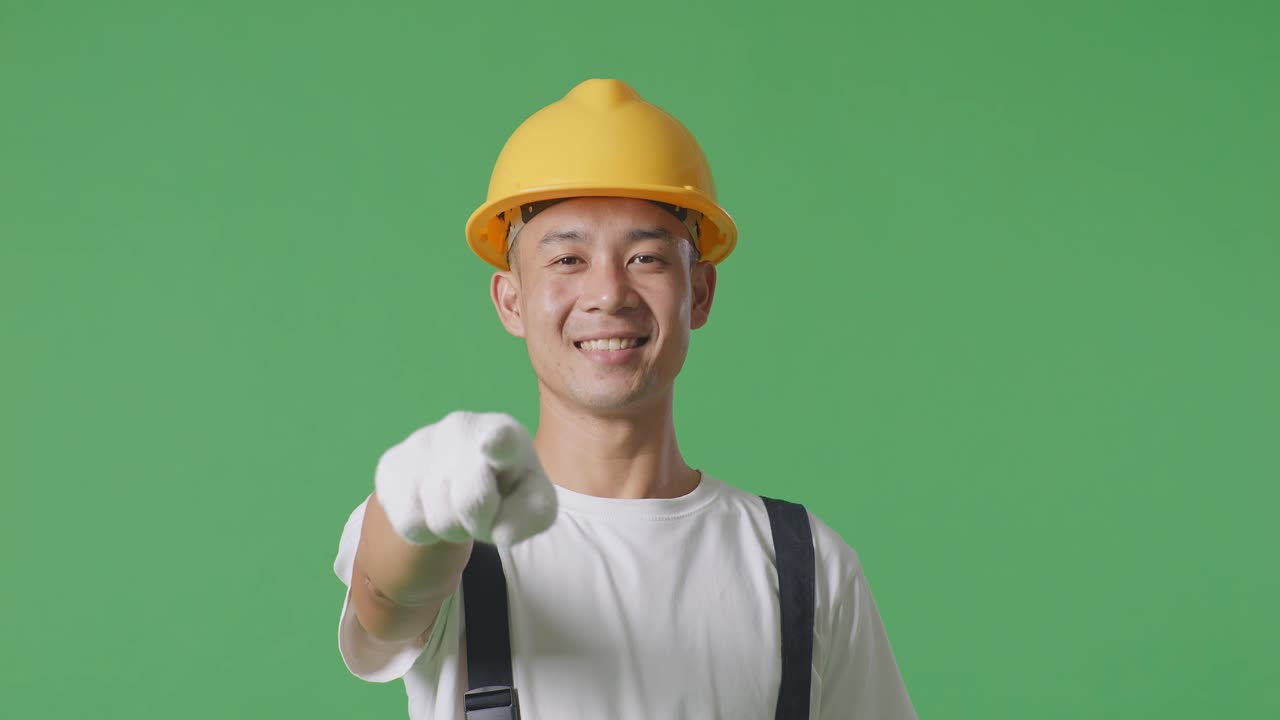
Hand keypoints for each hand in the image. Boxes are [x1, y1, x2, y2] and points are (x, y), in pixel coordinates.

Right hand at [374, 411, 557, 546]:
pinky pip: (408, 523)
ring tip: (458, 508)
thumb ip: (530, 518)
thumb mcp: (535, 507)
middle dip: (480, 523)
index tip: (494, 444)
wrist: (460, 478)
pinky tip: (432, 507)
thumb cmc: (507, 488)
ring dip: (453, 528)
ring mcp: (422, 442)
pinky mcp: (392, 464)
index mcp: (506, 433)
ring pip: (438, 518)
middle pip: (470, 502)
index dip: (498, 443)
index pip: (502, 437)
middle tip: (485, 510)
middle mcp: (461, 428)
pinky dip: (425, 531)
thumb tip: (499, 531)